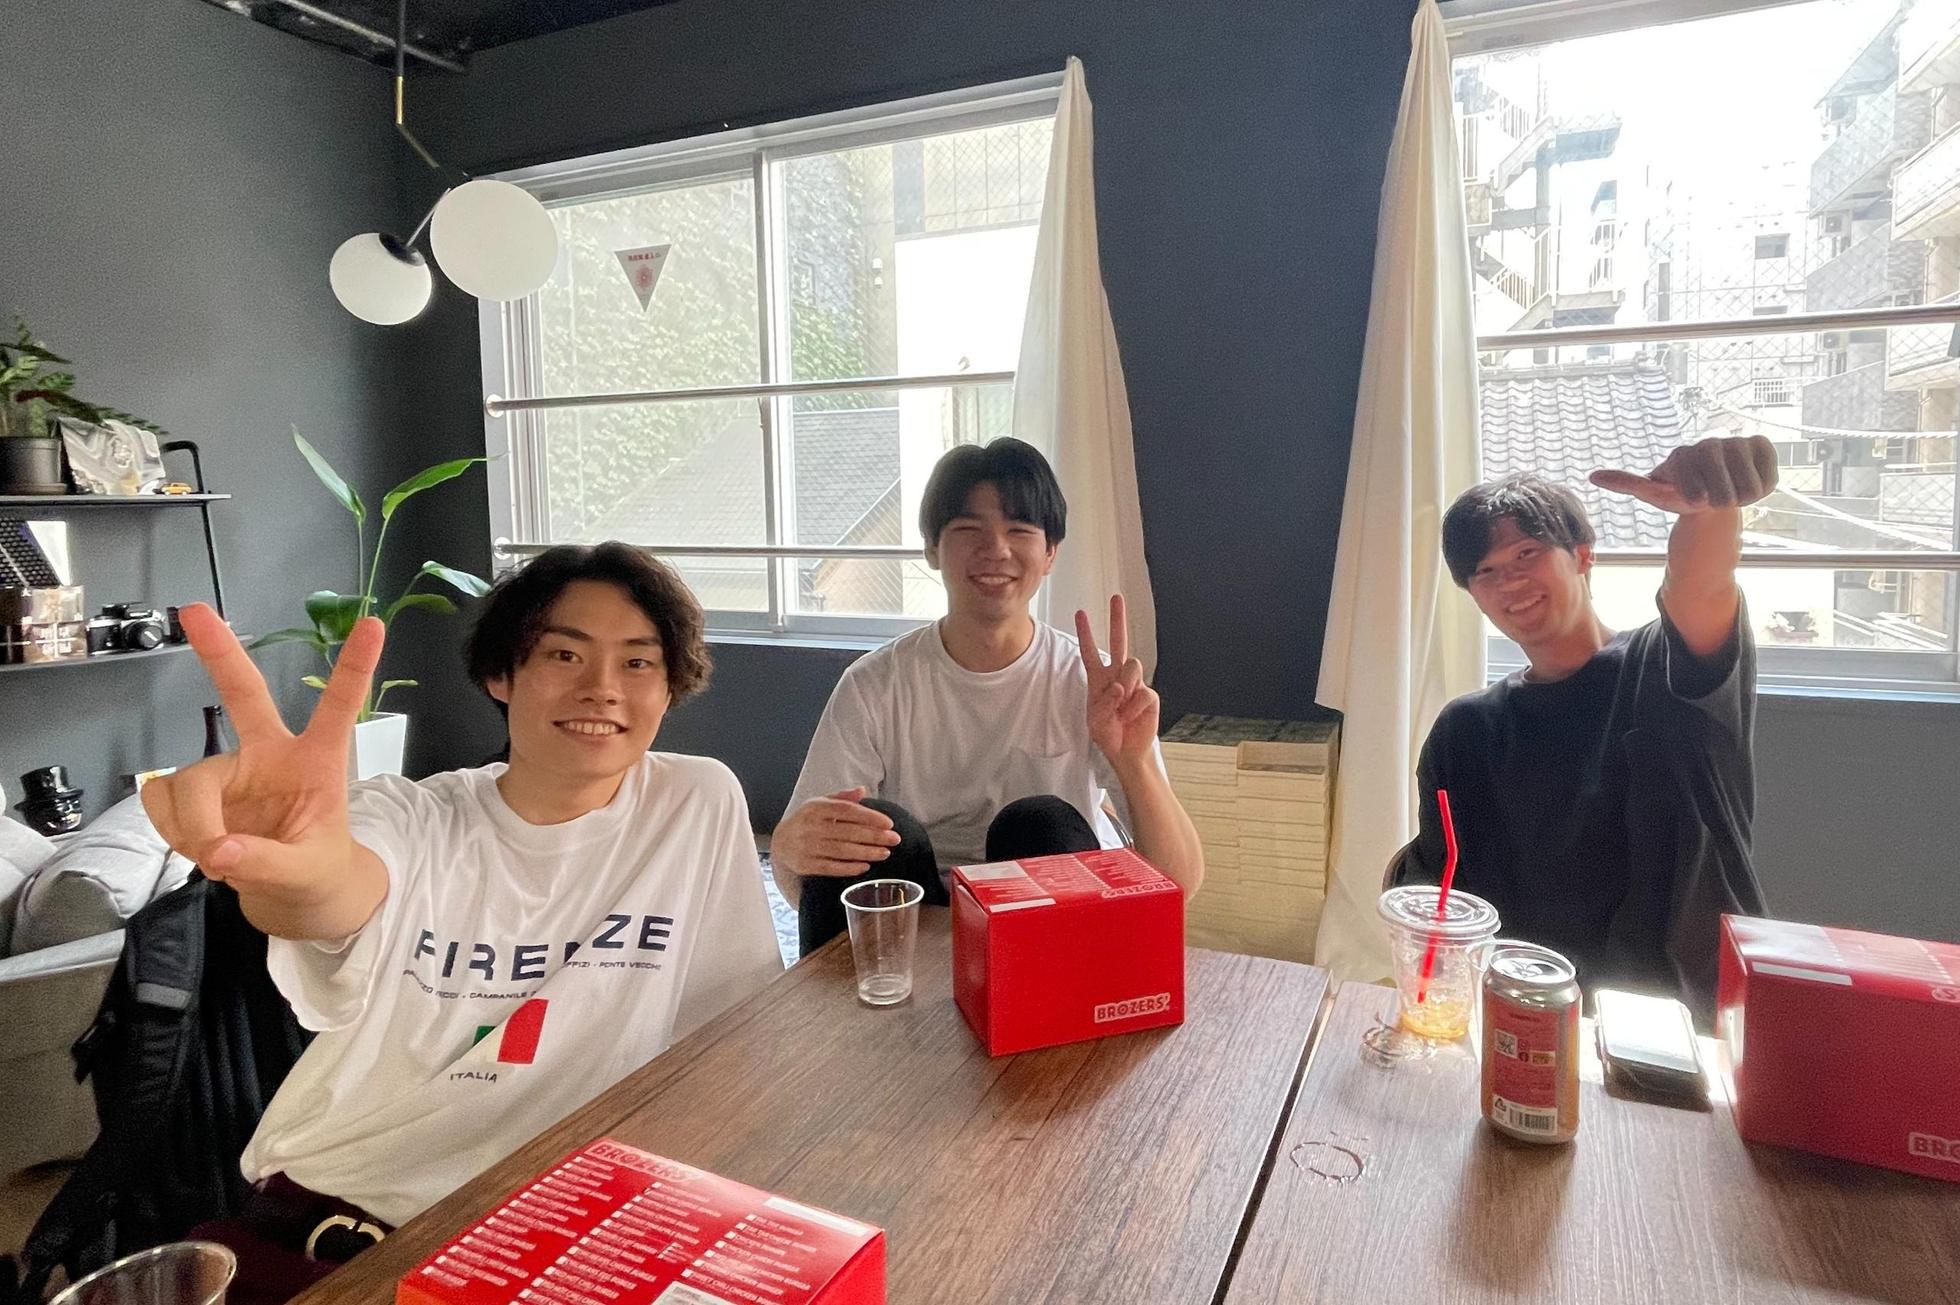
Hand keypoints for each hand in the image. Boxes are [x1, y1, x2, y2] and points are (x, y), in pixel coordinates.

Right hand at [140, 603, 381, 896]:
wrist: (293, 896)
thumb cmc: (315, 871)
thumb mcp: (306, 873)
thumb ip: (265, 863)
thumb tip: (218, 850)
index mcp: (317, 762)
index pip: (338, 709)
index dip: (354, 667)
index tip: (373, 624)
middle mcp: (269, 754)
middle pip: (243, 693)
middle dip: (220, 652)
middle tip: (195, 611)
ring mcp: (228, 769)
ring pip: (189, 782)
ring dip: (192, 827)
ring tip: (218, 858)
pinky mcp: (194, 791)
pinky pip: (162, 801)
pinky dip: (172, 831)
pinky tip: (197, 848)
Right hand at [773, 788, 899, 878]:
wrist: (780, 843)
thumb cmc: (807, 820)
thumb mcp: (820, 804)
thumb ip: (842, 798)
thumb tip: (863, 790)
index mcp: (816, 808)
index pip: (847, 811)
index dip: (869, 817)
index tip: (888, 823)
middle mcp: (811, 826)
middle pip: (848, 832)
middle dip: (874, 836)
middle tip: (894, 840)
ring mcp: (807, 847)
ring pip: (842, 851)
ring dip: (866, 853)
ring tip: (885, 853)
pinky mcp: (806, 865)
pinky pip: (831, 867)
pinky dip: (849, 868)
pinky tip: (865, 866)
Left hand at [1076, 594, 1157, 768]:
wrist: (1128, 751)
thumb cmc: (1108, 734)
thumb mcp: (1096, 720)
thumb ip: (1105, 701)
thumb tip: (1120, 686)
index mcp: (1099, 679)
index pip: (1090, 652)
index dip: (1086, 633)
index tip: (1080, 612)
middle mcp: (1117, 676)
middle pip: (1118, 641)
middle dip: (1117, 619)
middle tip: (1116, 597)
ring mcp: (1135, 683)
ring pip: (1132, 666)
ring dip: (1125, 687)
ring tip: (1121, 710)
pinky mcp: (1149, 695)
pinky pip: (1142, 692)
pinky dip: (1134, 707)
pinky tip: (1132, 717)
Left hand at [1591, 435, 1778, 515]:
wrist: (1712, 494)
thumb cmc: (1679, 494)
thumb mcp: (1654, 494)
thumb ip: (1628, 483)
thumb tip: (1592, 476)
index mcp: (1682, 455)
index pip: (1696, 492)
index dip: (1697, 502)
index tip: (1691, 498)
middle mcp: (1709, 442)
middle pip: (1725, 493)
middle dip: (1719, 504)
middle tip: (1712, 498)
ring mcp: (1736, 440)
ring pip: (1749, 487)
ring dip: (1740, 498)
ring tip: (1729, 492)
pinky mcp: (1762, 444)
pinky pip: (1770, 477)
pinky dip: (1762, 488)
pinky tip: (1747, 481)